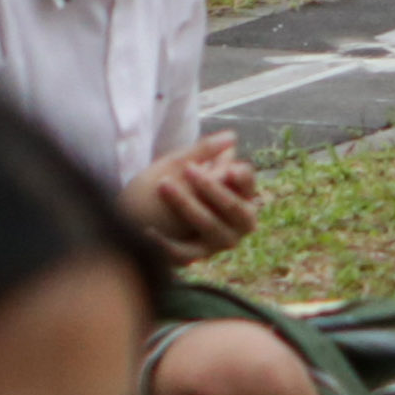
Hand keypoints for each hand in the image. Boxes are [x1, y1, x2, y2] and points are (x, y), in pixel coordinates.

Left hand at [123, 132, 262, 260]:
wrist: (145, 214)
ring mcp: (221, 241)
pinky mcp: (198, 257)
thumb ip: (206, 152)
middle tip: (188, 167)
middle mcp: (240, 223)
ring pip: (209, 225)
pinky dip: (166, 243)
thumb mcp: (185, 163)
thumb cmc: (175, 183)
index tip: (227, 168)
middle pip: (233, 206)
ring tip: (162, 185)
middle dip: (211, 186)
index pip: (248, 183)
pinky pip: (185, 252)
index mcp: (244, 194)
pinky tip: (148, 231)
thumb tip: (231, 137)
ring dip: (187, 205)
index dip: (240, 177)